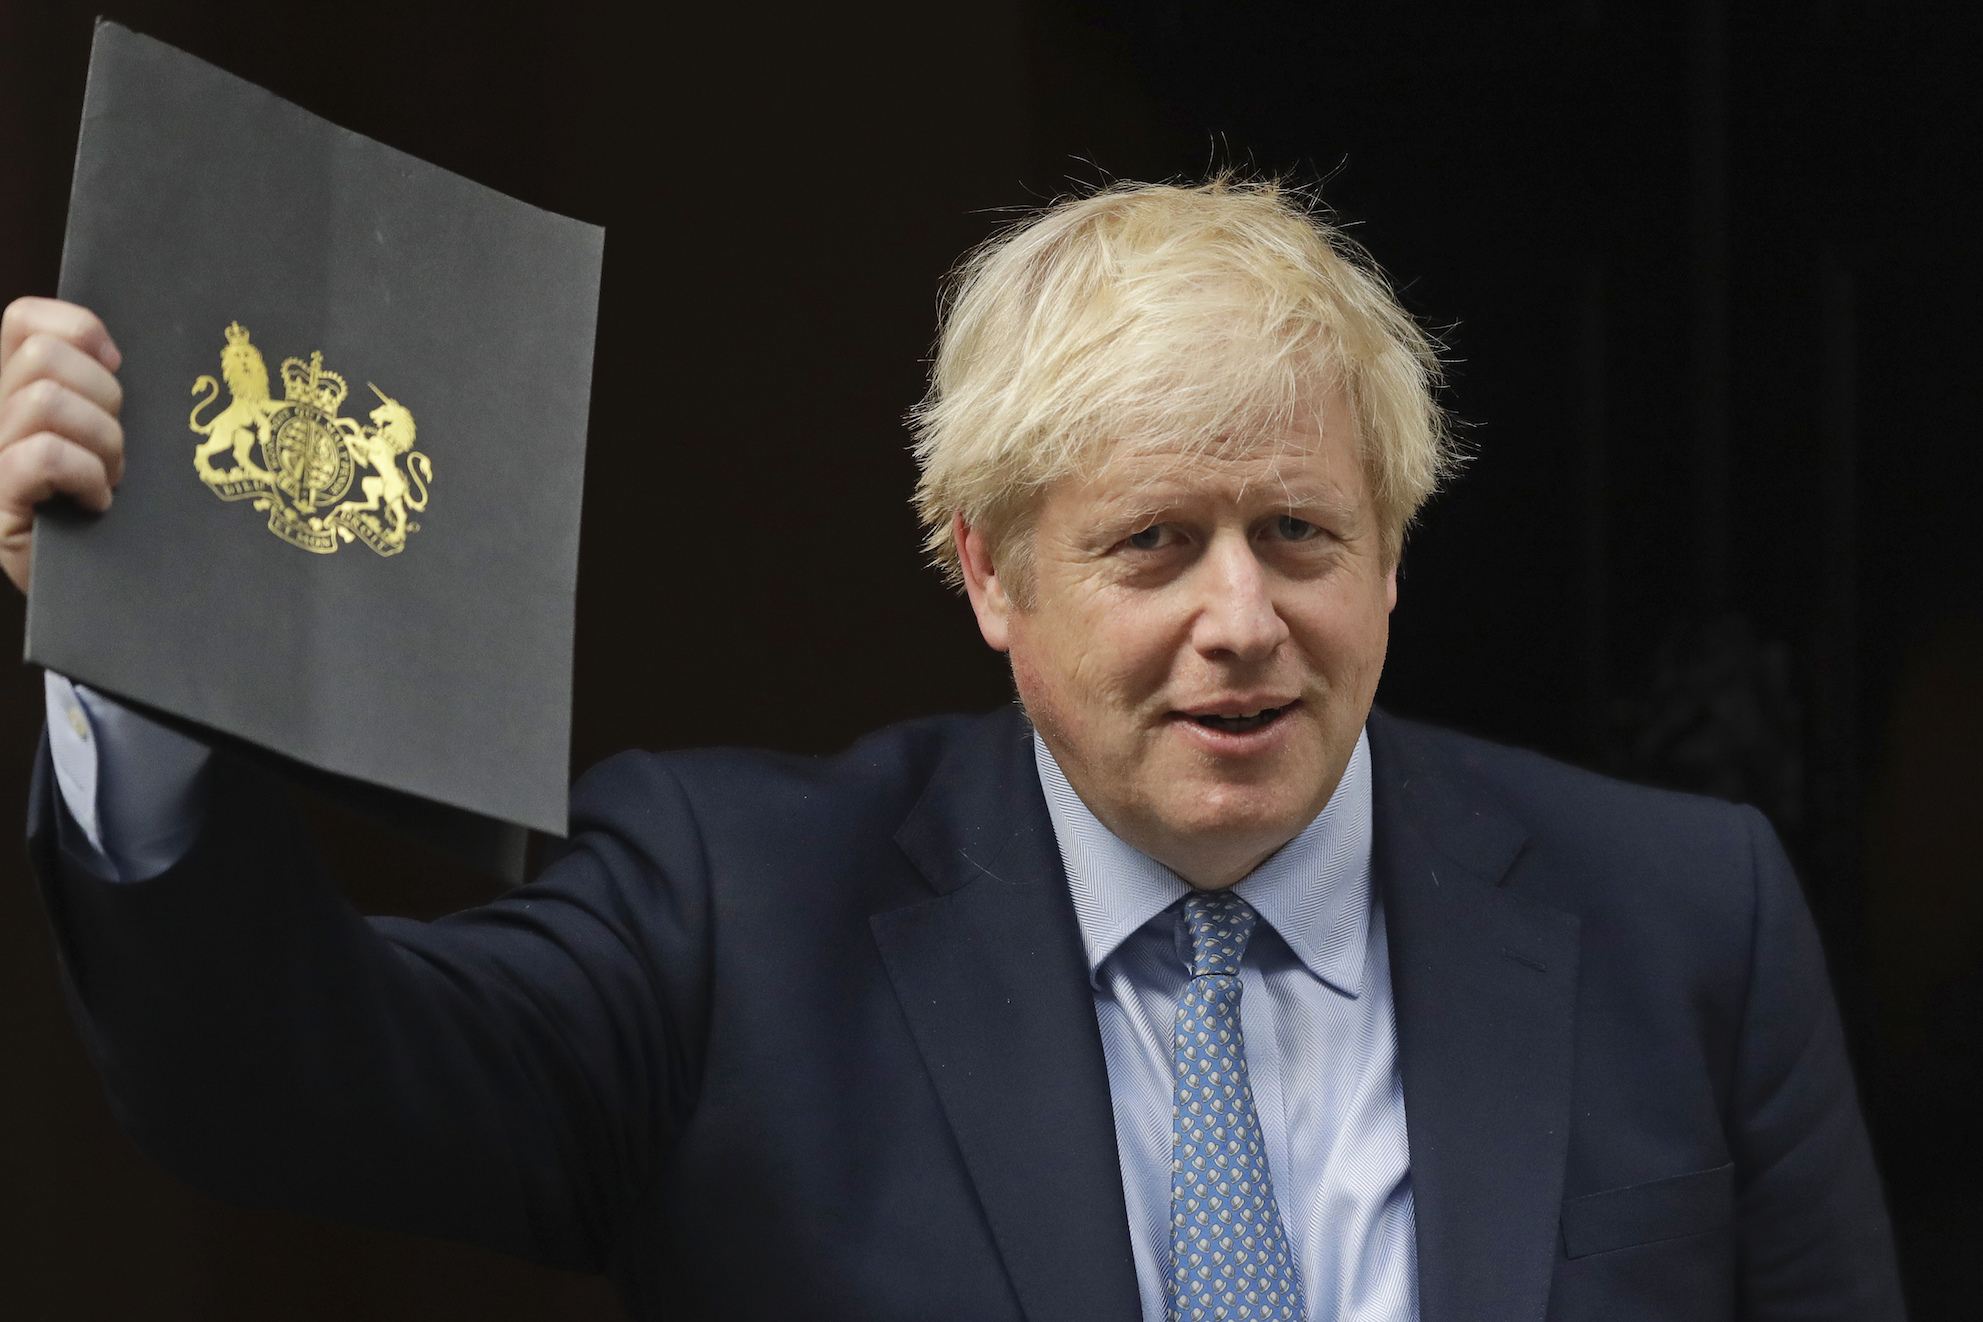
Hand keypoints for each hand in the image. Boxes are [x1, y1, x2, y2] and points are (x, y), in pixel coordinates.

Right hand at [0, 297, 124, 593]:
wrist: (94, 595)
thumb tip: (110, 352)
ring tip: (109, 479)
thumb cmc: (106, 514)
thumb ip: (98, 391)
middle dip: (104, 398)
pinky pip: (42, 456)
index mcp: (12, 393)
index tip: (115, 365)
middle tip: (116, 449)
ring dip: (101, 441)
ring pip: (45, 401)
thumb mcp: (106, 439)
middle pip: (45, 355)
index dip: (77, 328)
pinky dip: (85, 477)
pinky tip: (96, 504)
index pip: (24, 319)